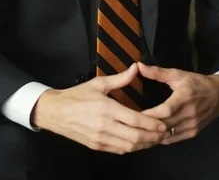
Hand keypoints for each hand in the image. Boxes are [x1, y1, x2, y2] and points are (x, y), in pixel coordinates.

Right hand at [31, 63, 167, 153]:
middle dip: (153, 137)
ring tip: (155, 139)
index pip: (136, 120)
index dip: (152, 124)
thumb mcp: (98, 84)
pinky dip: (132, 148)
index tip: (163, 124)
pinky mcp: (96, 146)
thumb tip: (135, 68)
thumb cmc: (76, 96)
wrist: (55, 112)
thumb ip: (120, 79)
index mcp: (106, 108)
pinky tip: (139, 142)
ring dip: (144, 144)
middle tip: (164, 133)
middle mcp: (104, 125)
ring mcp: (100, 138)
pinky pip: (119, 150)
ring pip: (129, 147)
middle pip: (136, 137)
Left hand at [137, 62, 218, 145]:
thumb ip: (157, 72)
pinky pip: (174, 139)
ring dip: (153, 135)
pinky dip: (161, 139)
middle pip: (165, 125)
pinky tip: (150, 136)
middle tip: (130, 125)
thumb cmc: (196, 83)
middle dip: (147, 126)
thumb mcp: (177, 74)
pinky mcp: (193, 133)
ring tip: (138, 132)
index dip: (150, 115)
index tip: (134, 115)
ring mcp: (192, 125)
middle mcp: (189, 114)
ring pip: (168, 135)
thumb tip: (138, 66)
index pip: (165, 110)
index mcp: (184, 97)